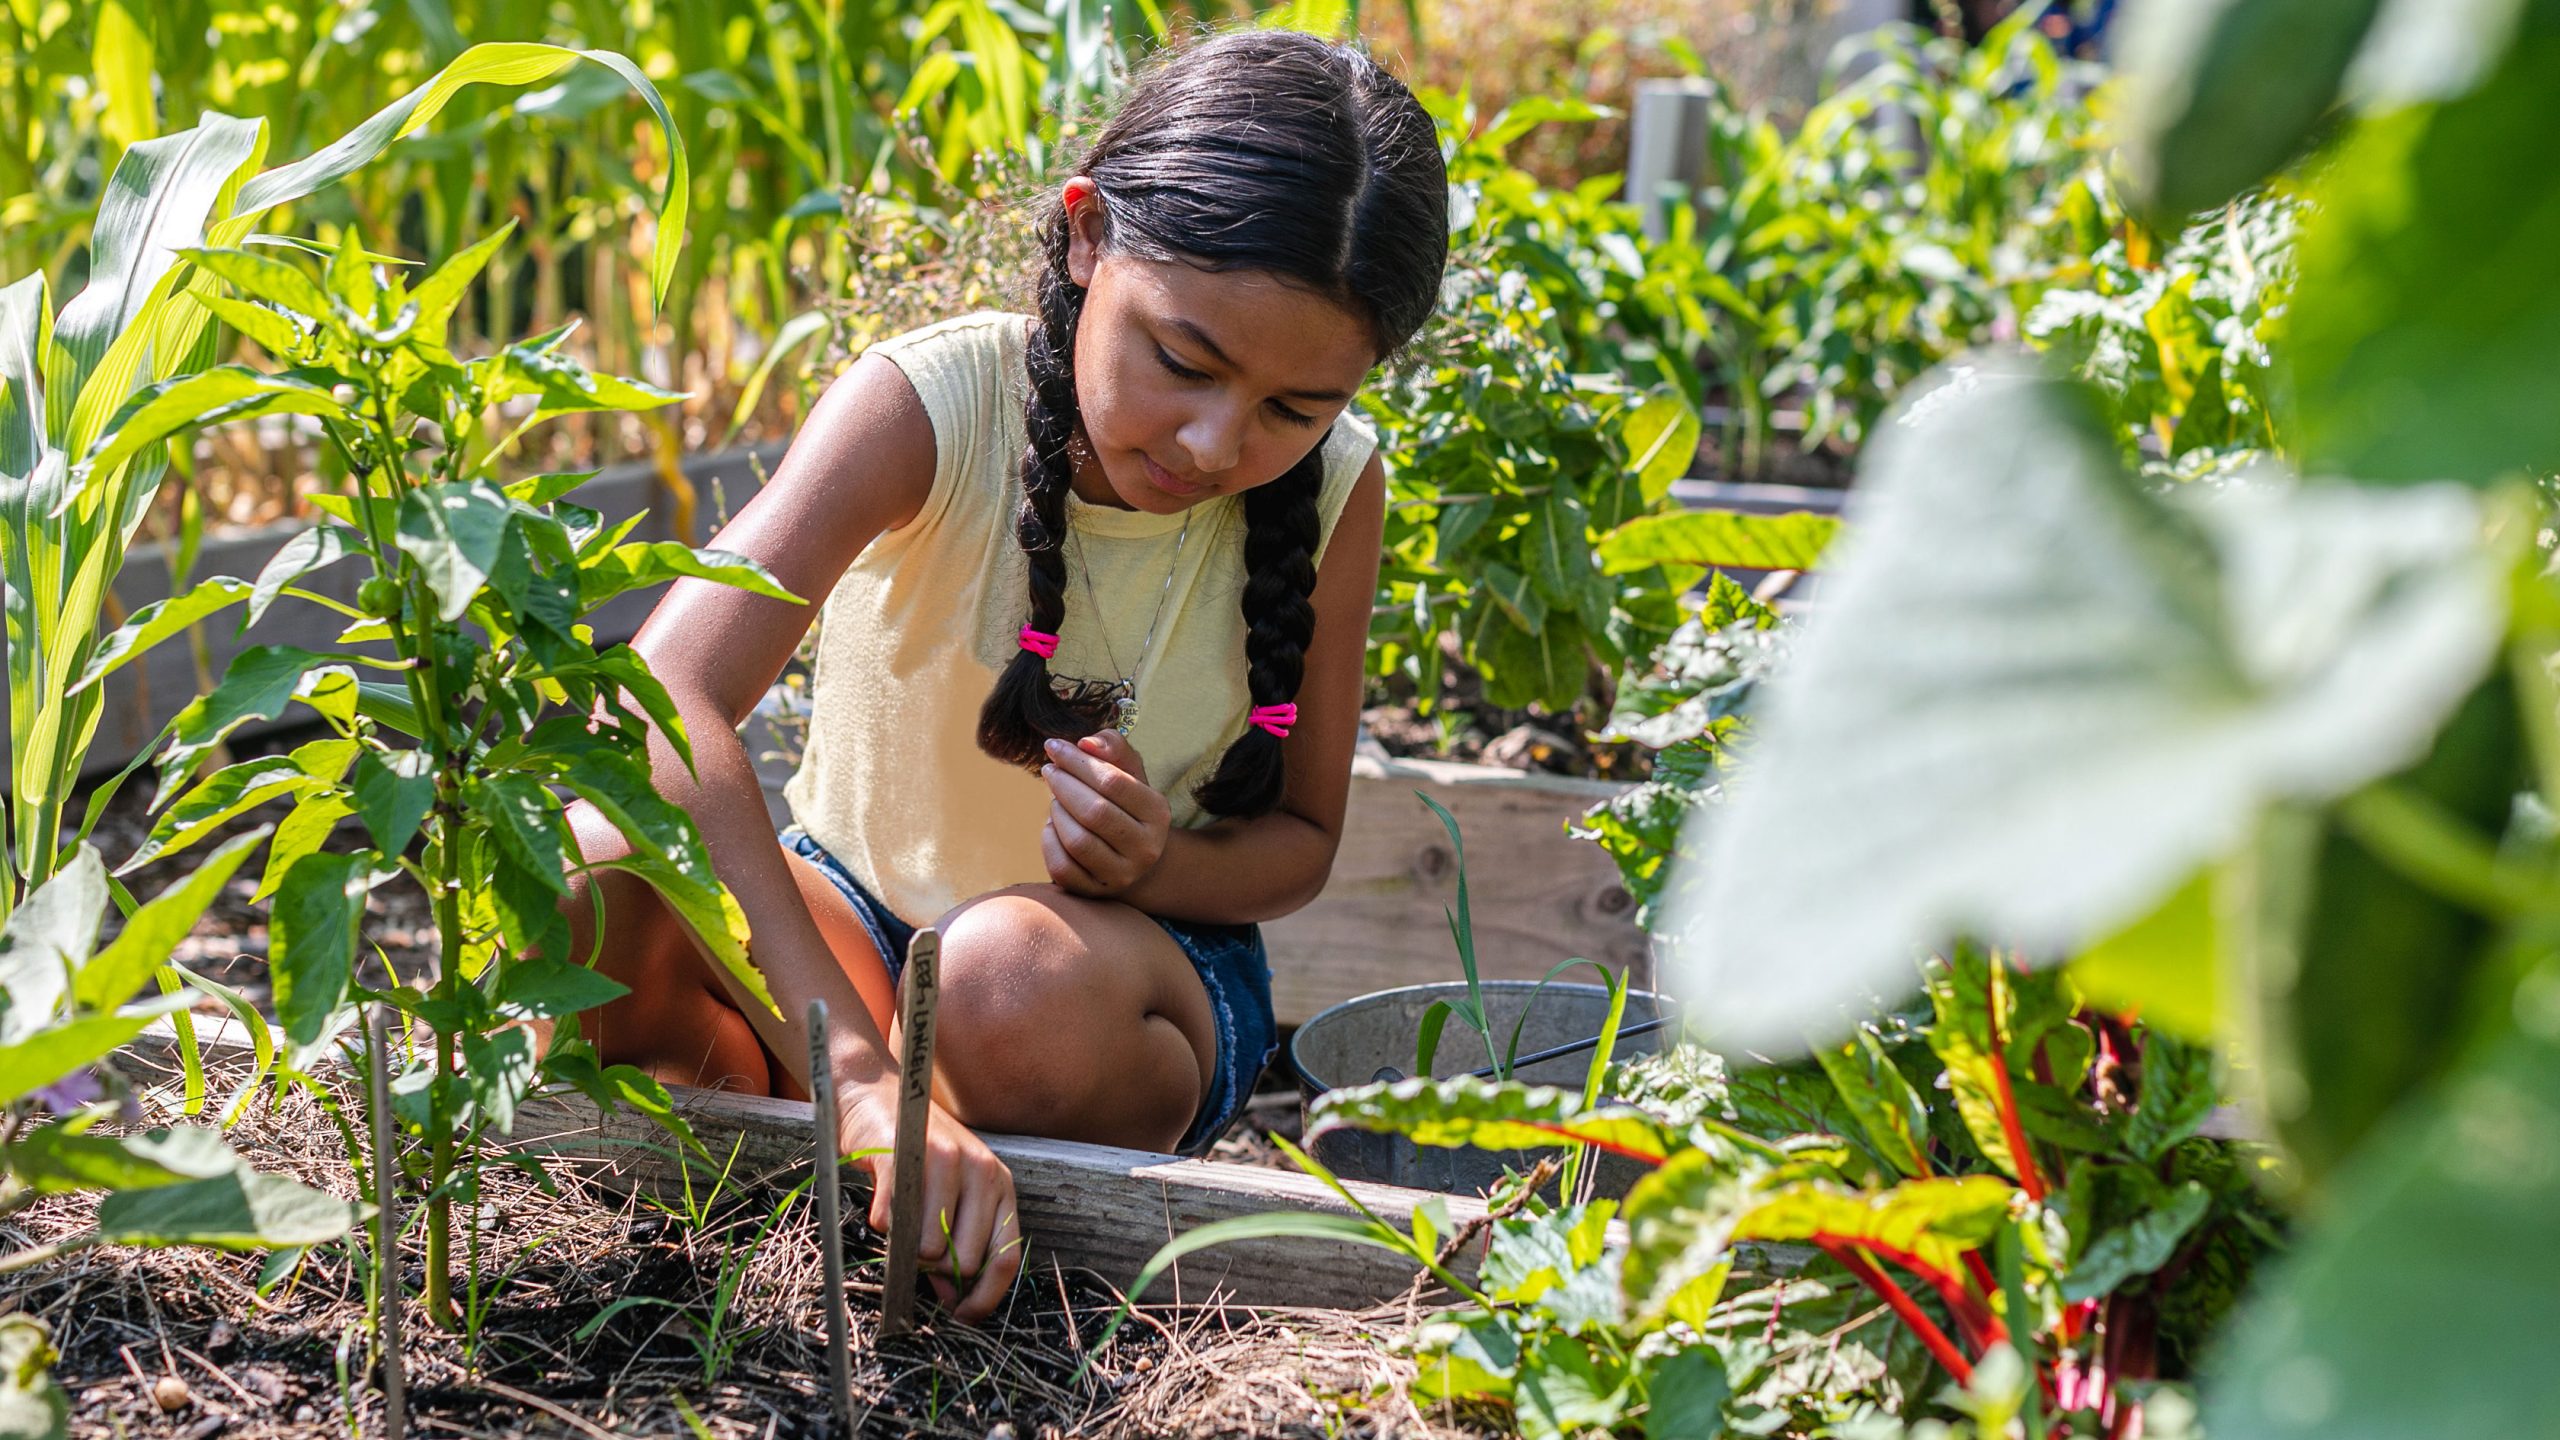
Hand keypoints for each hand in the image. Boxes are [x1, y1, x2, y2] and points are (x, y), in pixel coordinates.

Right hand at [841, 1082, 1024, 1322]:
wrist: (874, 1094)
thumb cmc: (915, 1153)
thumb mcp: (951, 1195)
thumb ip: (959, 1243)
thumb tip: (957, 1300)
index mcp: (999, 1185)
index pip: (1006, 1256)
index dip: (985, 1296)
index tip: (962, 1316)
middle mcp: (981, 1171)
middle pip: (968, 1260)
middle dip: (939, 1272)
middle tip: (917, 1254)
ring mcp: (944, 1161)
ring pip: (930, 1247)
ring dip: (906, 1248)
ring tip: (899, 1219)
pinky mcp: (903, 1157)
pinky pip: (891, 1222)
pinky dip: (881, 1224)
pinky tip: (882, 1202)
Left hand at [1039, 730, 1170, 897]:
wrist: (1134, 859)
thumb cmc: (1126, 805)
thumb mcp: (1129, 773)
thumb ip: (1112, 747)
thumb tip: (1085, 743)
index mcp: (1158, 813)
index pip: (1113, 782)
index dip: (1077, 761)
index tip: (1054, 747)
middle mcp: (1146, 848)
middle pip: (1094, 812)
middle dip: (1063, 785)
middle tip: (1049, 770)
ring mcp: (1122, 875)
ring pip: (1077, 841)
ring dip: (1057, 813)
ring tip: (1056, 800)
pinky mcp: (1095, 893)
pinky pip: (1061, 867)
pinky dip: (1049, 841)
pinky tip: (1053, 826)